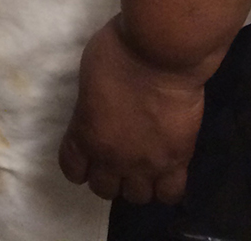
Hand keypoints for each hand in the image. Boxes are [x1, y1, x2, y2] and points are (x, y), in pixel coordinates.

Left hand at [58, 17, 208, 204]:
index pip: (72, 169)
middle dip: (107, 175)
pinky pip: (171, 194)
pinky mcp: (178, 160)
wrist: (158, 52)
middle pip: (104, 189)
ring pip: (138, 197)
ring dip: (137, 183)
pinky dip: (166, 188)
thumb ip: (90, 107)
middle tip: (116, 156)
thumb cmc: (117, 52)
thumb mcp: (88, 79)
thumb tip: (98, 114)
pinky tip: (165, 170)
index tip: (85, 153)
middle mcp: (113, 158)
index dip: (78, 164)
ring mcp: (146, 163)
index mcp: (85, 134)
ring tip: (142, 164)